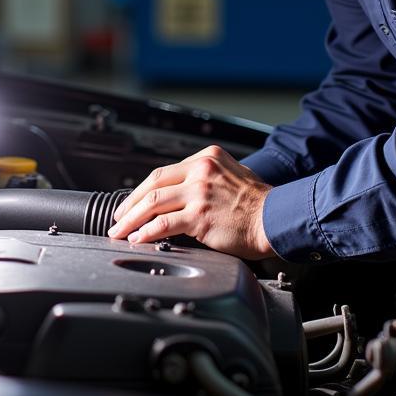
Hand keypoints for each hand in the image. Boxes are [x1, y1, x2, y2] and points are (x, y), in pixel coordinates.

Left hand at [108, 145, 273, 259]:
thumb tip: (178, 198)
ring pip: (153, 203)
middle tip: (118, 217)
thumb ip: (205, 180)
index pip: (164, 171)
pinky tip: (138, 238)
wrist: (277, 218)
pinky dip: (146, 231)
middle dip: (130, 203)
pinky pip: (163, 224)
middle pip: (153, 184)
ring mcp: (199, 192)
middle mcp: (201, 171)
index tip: (132, 202)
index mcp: (207, 158)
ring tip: (120, 231)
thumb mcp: (230, 175)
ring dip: (132, 219)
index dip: (143, 189)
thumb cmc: (258, 203)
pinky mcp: (200, 215)